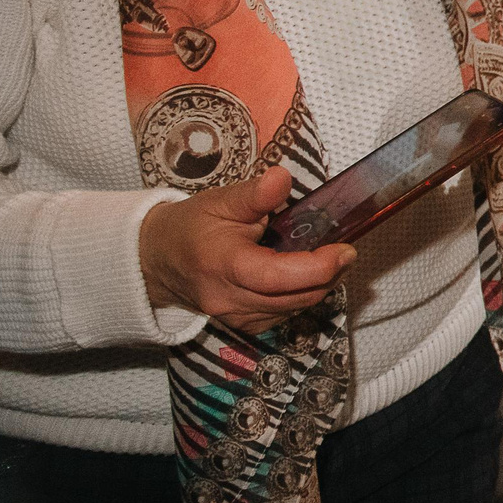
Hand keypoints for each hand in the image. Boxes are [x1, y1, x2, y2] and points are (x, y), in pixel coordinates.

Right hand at [137, 168, 354, 332]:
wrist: (157, 259)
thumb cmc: (190, 227)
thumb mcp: (219, 201)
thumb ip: (255, 194)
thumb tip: (282, 178)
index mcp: (223, 265)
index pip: (278, 277)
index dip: (318, 267)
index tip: (345, 250)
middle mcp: (229, 298)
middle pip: (294, 297)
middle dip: (328, 276)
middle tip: (346, 252)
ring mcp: (235, 317)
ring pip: (293, 309)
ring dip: (319, 287)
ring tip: (330, 260)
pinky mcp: (242, 324)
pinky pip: (283, 314)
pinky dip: (301, 296)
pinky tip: (305, 276)